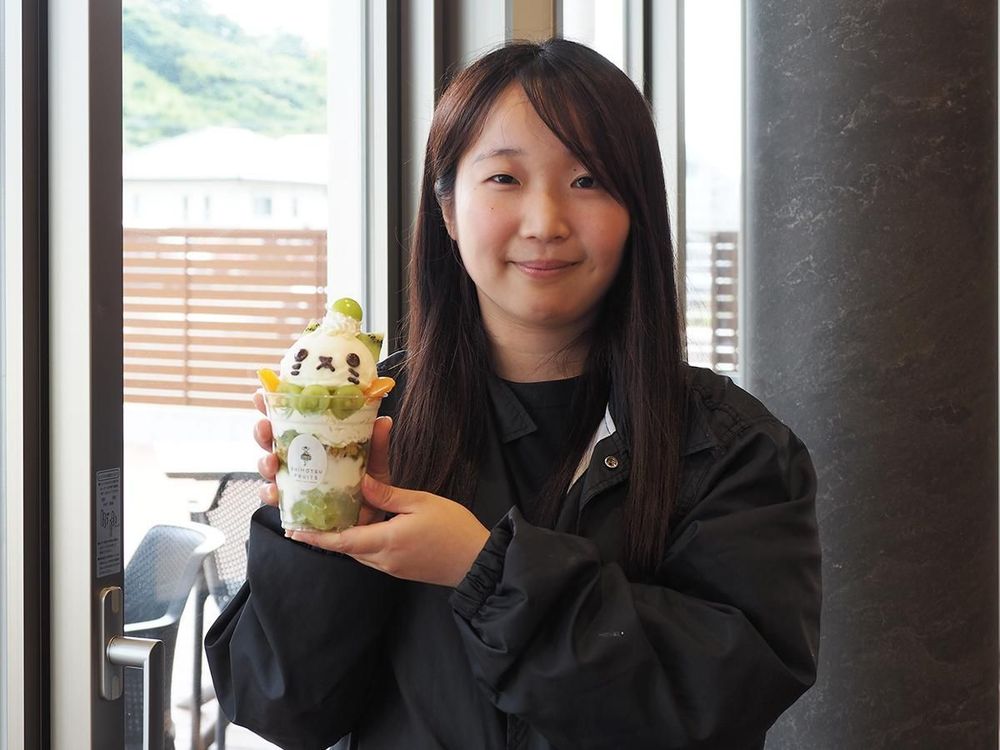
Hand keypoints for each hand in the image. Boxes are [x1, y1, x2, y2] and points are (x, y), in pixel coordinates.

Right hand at [252, 389, 392, 525]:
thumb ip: (376, 444)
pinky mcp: (293, 502)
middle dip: (262, 431)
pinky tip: (275, 492)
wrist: (371, 518)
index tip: (262, 394)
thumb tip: (383, 420)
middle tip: (265, 427)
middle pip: (270, 440)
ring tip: (271, 461)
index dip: (272, 405)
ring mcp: (293, 479)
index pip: (288, 418)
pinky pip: (275, 498)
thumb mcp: (374, 462)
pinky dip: (271, 494)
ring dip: (264, 462)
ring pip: (267, 467)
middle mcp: (298, 457)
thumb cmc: (369, 484)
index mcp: (313, 439)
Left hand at [288, 475, 490, 587]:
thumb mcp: (422, 503)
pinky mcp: (400, 569)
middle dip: (326, 533)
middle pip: (346, 547)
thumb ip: (389, 495)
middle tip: (309, 514)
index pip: (341, 541)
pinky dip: (362, 540)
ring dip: (345, 536)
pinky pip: (373, 555)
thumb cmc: (453, 529)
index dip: (315, 536)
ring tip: (332, 515)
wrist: (477, 561)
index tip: (293, 529)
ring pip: (359, 551)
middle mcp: (384, 559)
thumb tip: (362, 484)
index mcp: (386, 542)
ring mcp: (392, 567)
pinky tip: (364, 523)